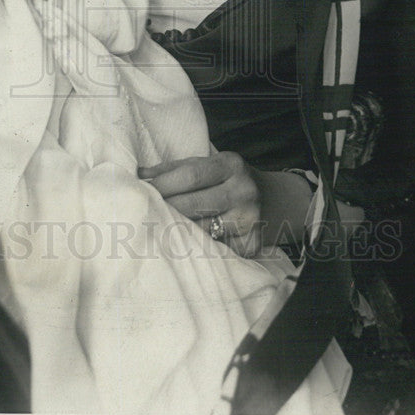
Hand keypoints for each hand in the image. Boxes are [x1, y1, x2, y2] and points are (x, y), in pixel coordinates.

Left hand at [138, 152, 262, 256]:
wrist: (275, 200)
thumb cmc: (229, 180)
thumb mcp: (208, 164)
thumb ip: (174, 168)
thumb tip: (139, 173)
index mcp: (231, 165)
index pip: (191, 175)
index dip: (163, 185)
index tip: (141, 190)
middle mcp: (244, 191)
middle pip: (193, 205)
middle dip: (165, 209)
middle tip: (144, 213)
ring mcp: (250, 220)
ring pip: (201, 230)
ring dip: (178, 231)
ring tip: (161, 228)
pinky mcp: (251, 244)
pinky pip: (215, 249)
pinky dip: (199, 247)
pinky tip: (188, 244)